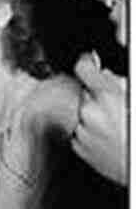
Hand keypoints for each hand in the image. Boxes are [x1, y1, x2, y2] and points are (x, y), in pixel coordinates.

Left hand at [73, 52, 127, 185]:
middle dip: (96, 95)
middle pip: (84, 92)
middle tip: (115, 106)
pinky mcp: (78, 146)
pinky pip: (79, 130)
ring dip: (93, 113)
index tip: (89, 62)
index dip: (87, 63)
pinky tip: (107, 136)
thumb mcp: (135, 100)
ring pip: (81, 111)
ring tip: (114, 124)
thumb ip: (119, 84)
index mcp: (106, 97)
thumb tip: (105, 73)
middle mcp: (89, 112)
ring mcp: (82, 130)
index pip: (83, 68)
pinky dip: (89, 130)